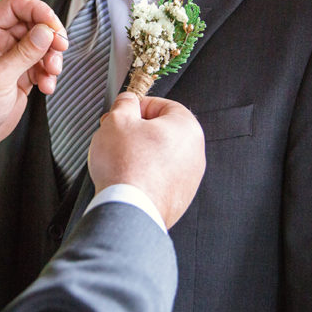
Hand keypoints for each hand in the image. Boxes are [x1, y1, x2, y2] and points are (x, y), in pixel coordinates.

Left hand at [0, 0, 67, 154]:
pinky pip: (41, 63)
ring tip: (52, 74)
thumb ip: (24, 53)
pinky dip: (49, 73)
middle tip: (60, 51)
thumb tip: (47, 31)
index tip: (55, 28)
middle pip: (33, 23)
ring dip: (51, 57)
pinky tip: (47, 87)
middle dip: (50, 38)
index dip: (38, 11)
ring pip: (41, 44)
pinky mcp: (20, 72)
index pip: (15, 6)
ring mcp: (9, 55)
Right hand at [88, 92, 205, 228]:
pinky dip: (144, 176)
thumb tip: (128, 101)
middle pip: (162, 132)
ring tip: (118, 160)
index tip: (123, 113)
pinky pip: (160, 179)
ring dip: (140, 154)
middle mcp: (195, 153)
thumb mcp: (117, 120)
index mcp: (187, 127)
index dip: (137, 107)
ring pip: (160, 156)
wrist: (127, 209)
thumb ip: (125, 103)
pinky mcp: (179, 199)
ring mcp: (189, 179)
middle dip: (137, 131)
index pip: (162, 104)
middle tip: (116, 136)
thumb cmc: (126, 167)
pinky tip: (127, 178)